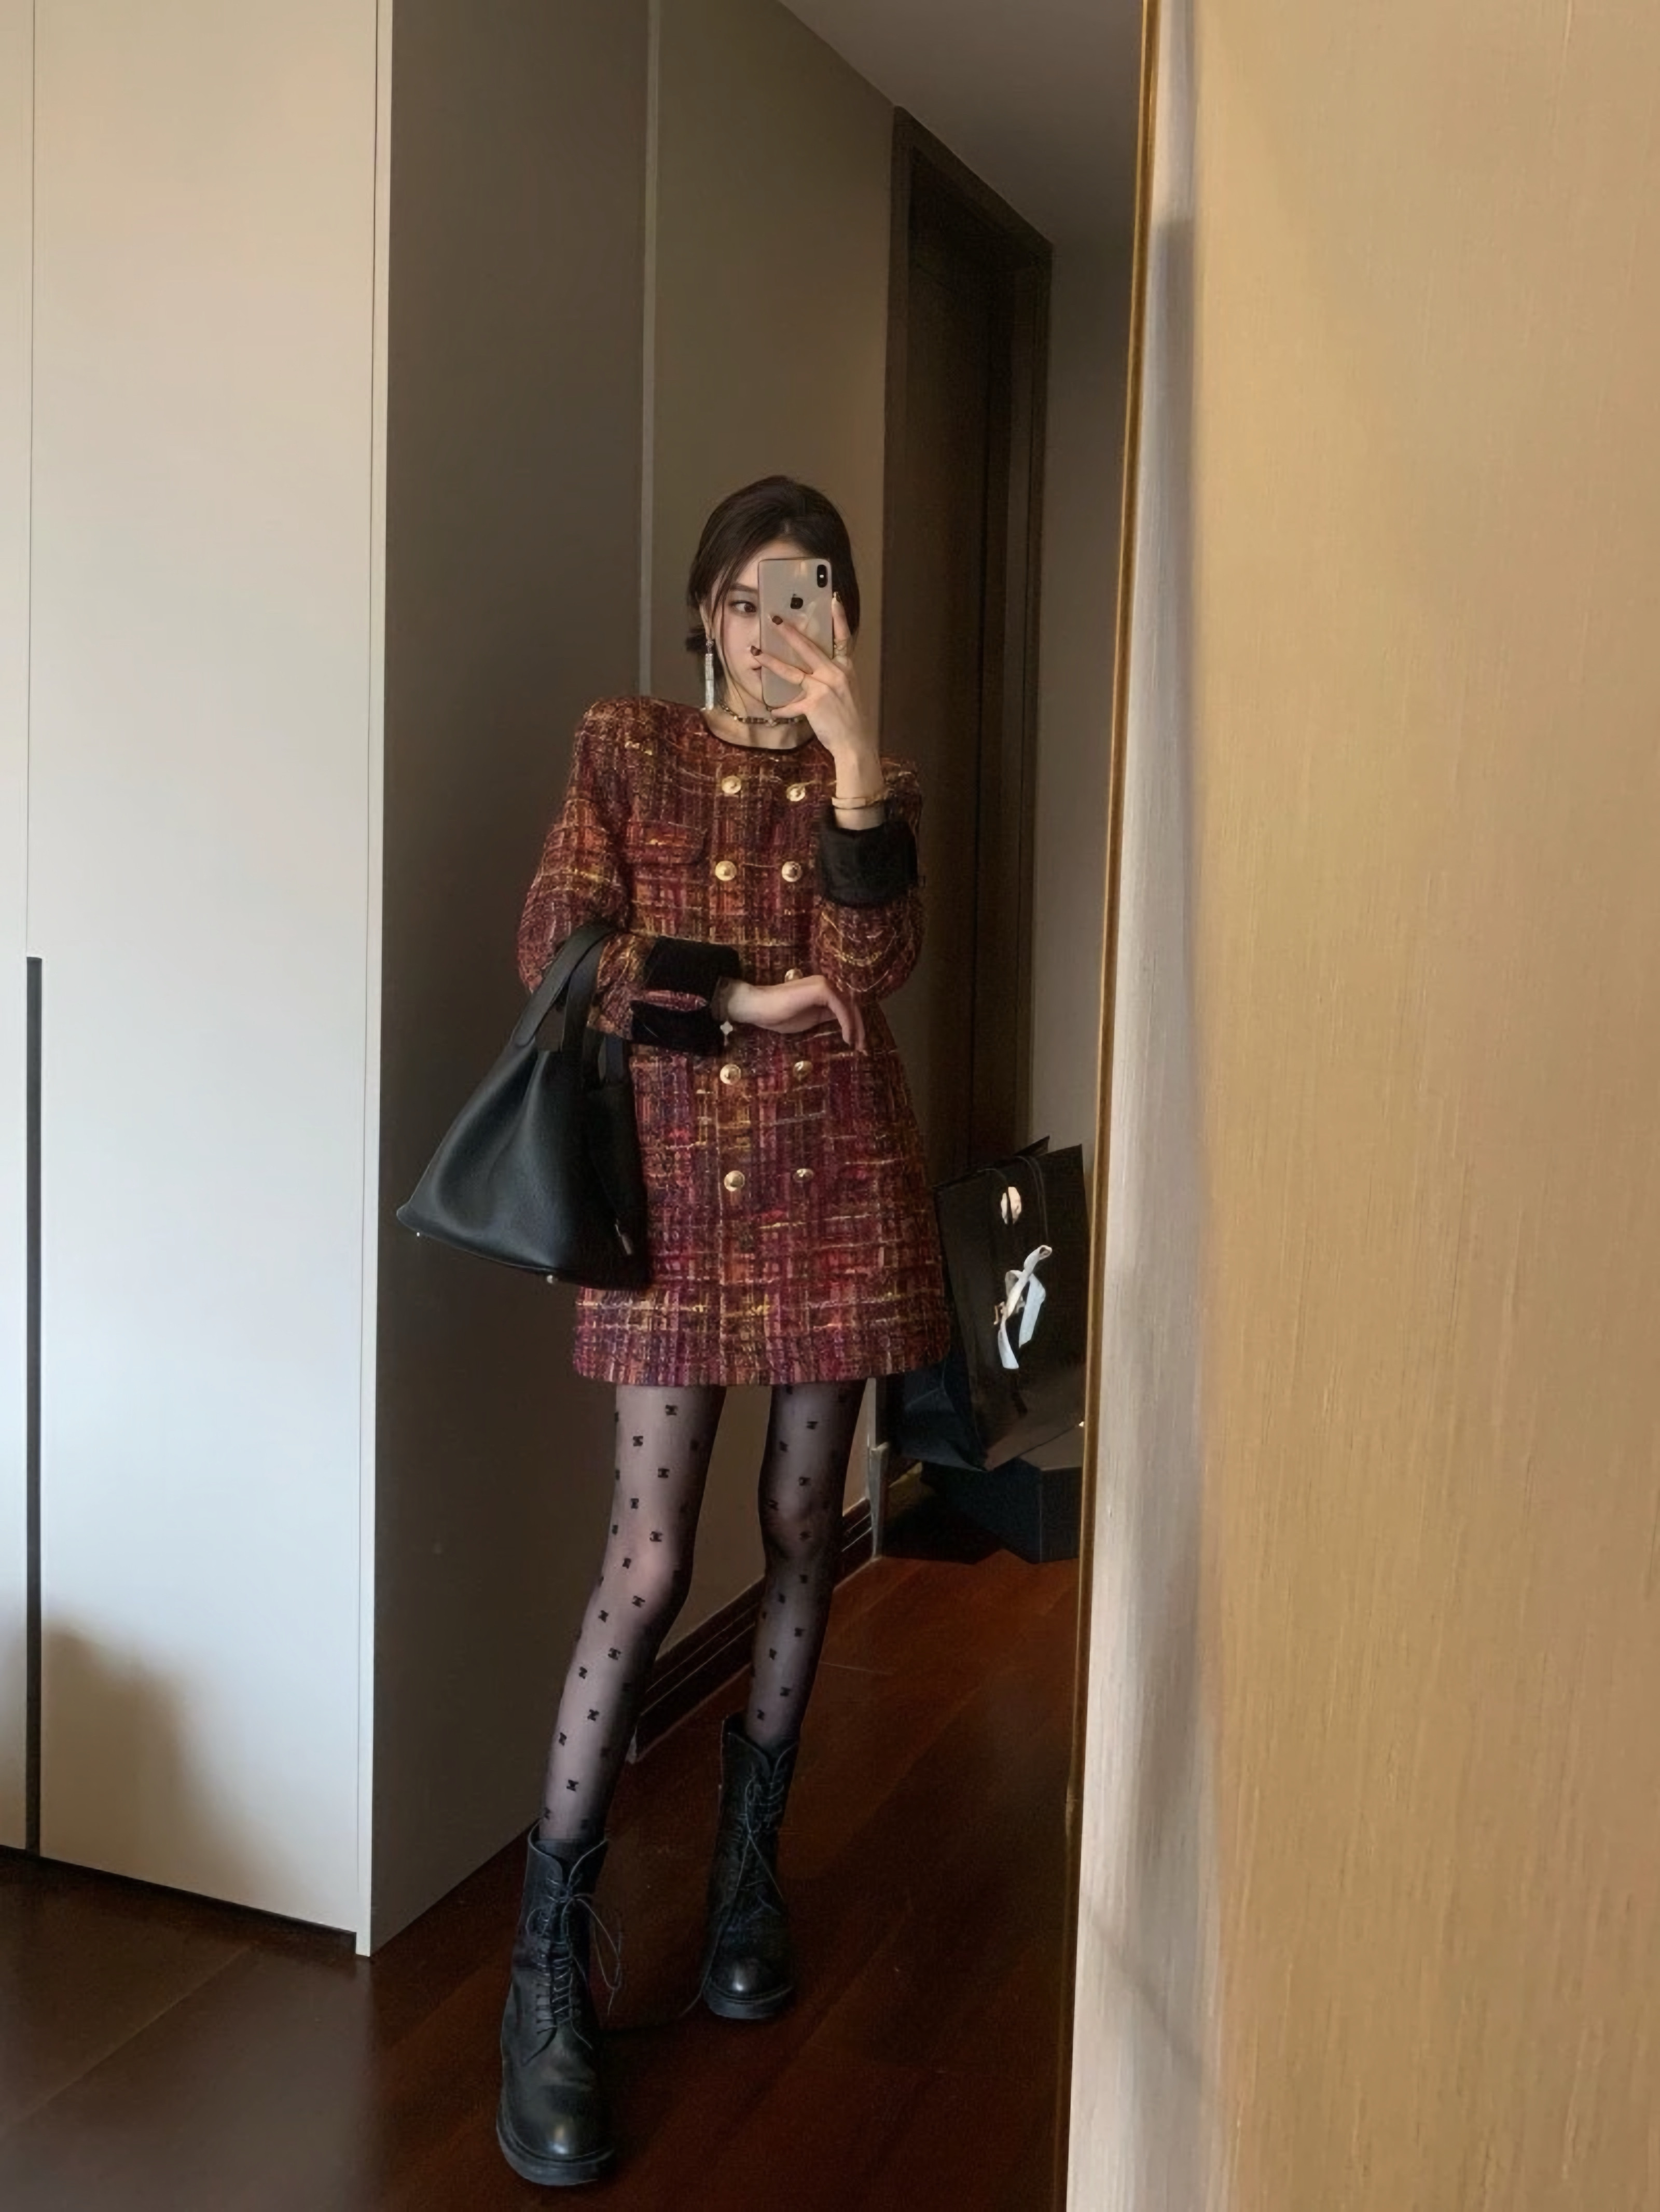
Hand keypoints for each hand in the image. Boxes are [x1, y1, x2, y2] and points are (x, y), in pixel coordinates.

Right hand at [724, 974, 866, 1052]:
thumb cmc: (778, 1015)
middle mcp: (827, 984)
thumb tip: (845, 1026)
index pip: (847, 1006)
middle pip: (852, 1005)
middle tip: (863, 1048)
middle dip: (860, 1027)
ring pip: (850, 1006)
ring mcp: (825, 985)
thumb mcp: (810, 1019)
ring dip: (856, 1027)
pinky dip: (847, 1024)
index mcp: (824, 991)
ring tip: (857, 1045)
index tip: (858, 1044)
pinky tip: (847, 1038)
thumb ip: (826, 1017)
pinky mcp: (821, 990)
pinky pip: (841, 1008)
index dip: (855, 1025)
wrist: (758, 1008)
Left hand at [756, 595, 880, 787]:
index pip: (843, 639)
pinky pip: (791, 704)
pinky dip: (782, 708)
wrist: (855, 743)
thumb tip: (818, 672)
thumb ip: (835, 679)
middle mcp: (835, 674)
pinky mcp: (813, 704)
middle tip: (774, 619)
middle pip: (808, 648)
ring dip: (771, 661)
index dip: (839, 619)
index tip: (833, 600)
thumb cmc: (851, 720)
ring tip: (756, 652)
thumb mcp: (849, 692)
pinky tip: (772, 710)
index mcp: (846, 669)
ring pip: (792, 671)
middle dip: (789, 632)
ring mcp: (823, 688)